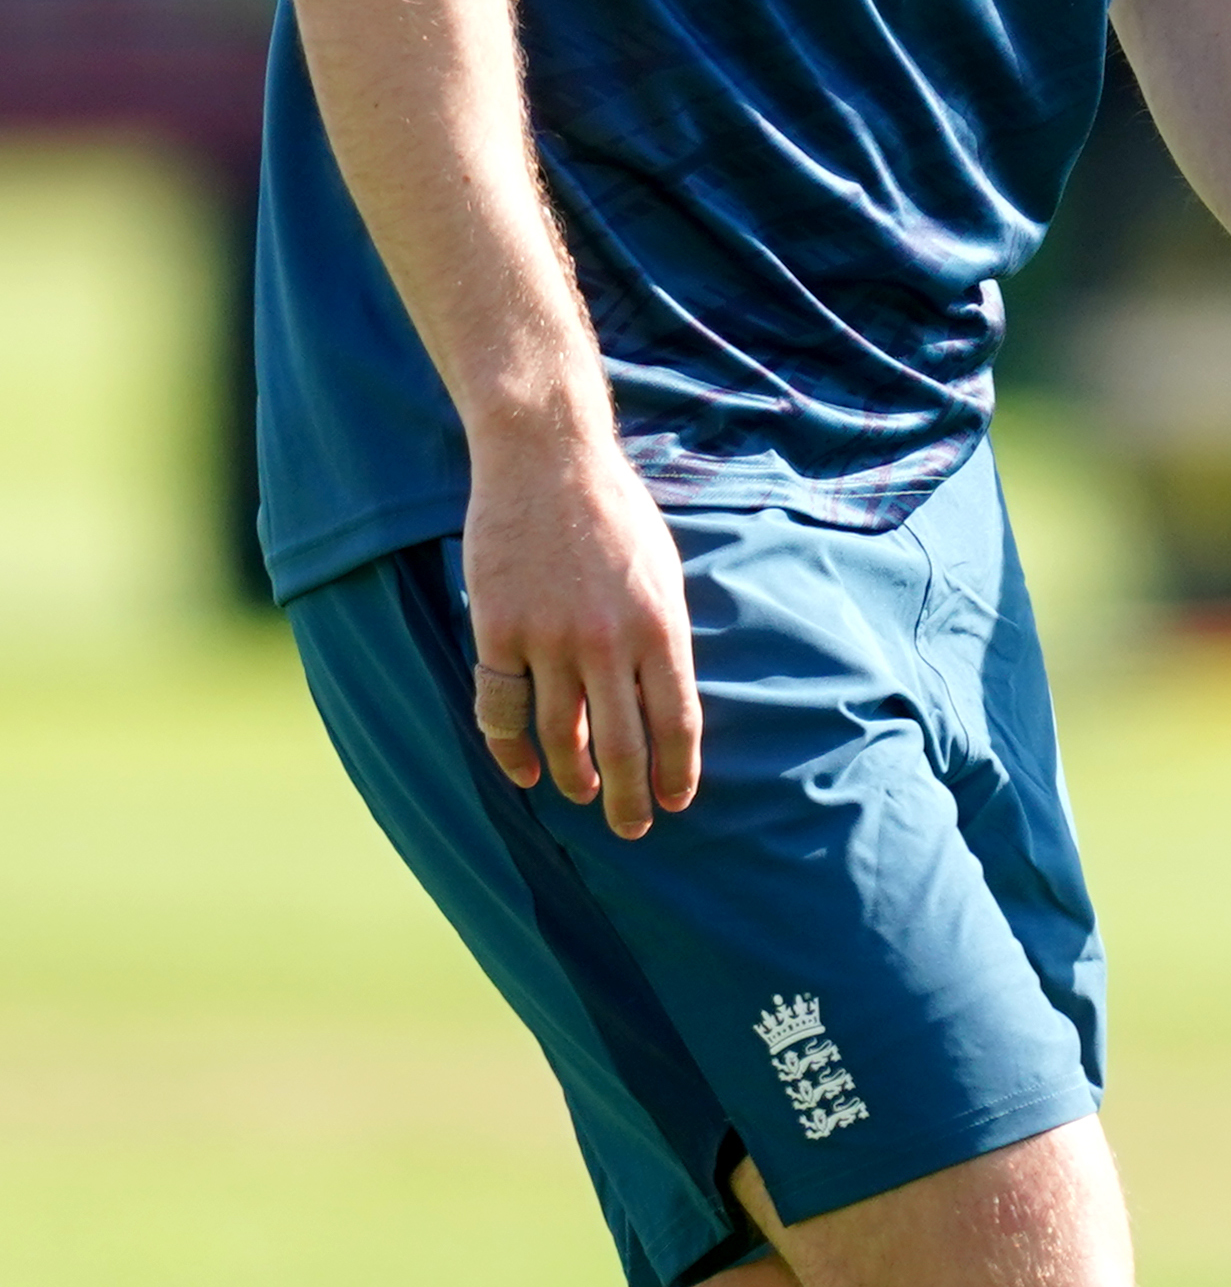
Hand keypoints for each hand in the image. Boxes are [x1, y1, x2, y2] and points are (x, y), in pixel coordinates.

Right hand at [461, 412, 701, 835]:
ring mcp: (549, 638)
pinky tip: (523, 770)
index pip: (677, 720)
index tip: (677, 800)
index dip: (677, 771)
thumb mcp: (663, 568)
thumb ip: (665, 634)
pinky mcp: (498, 630)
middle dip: (627, 797)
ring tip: (578, 795)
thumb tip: (669, 700)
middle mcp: (607, 639)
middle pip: (620, 745)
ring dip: (570, 777)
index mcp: (659, 622)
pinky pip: (501, 710)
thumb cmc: (613, 512)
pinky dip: (510, 751)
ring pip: (559, 737)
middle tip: (632, 826)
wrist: (546, 460)